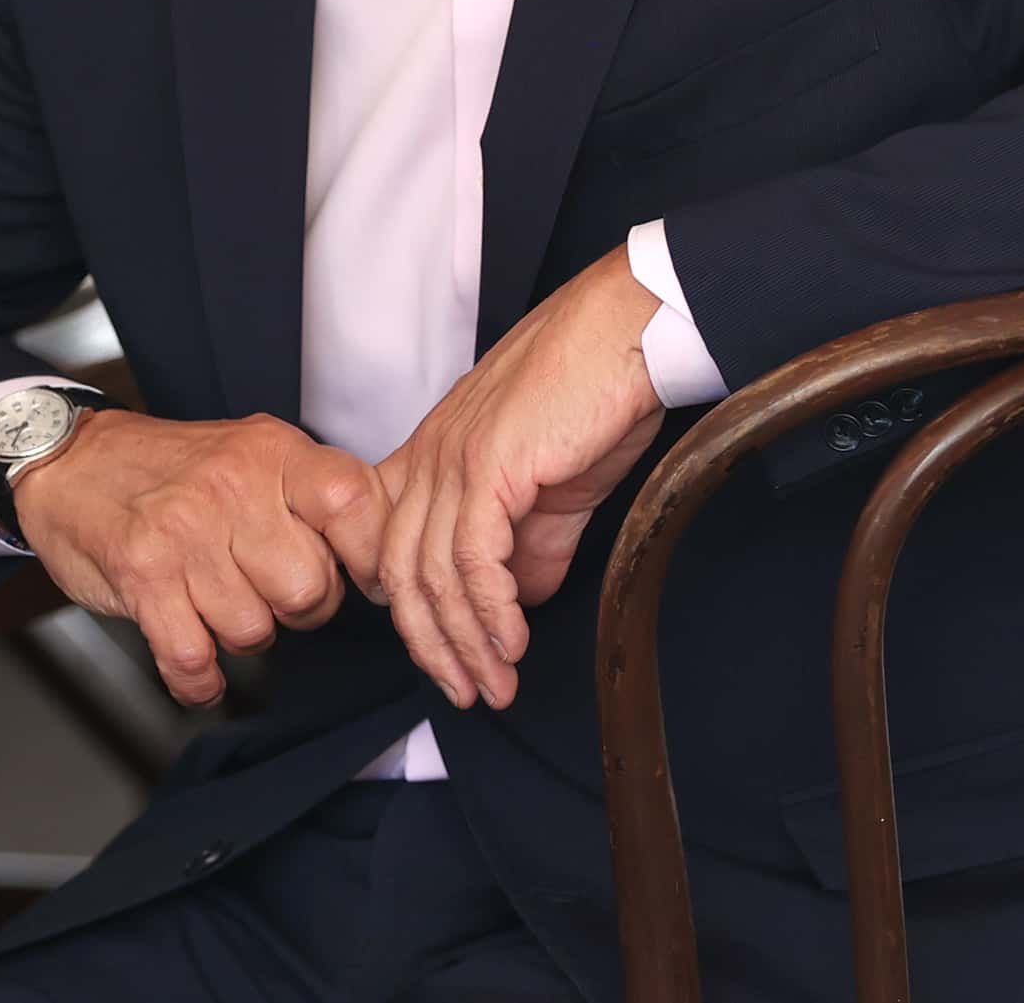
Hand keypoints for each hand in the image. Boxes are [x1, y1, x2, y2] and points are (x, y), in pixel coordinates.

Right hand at [7, 410, 389, 706]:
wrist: (72, 463)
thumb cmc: (176, 470)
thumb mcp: (254, 452)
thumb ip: (313, 494)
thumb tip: (379, 554)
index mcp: (273, 452)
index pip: (354, 503)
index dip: (370, 555)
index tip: (363, 579)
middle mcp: (233, 486)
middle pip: (309, 588)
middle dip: (299, 608)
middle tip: (272, 590)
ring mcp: (185, 533)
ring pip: (253, 631)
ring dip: (241, 634)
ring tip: (220, 603)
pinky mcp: (142, 577)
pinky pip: (194, 659)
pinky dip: (200, 681)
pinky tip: (199, 668)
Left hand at [374, 247, 667, 710]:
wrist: (629, 333)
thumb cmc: (598, 392)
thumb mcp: (558, 483)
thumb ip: (534, 541)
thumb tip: (519, 598)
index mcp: (436, 454)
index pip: (393, 547)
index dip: (413, 611)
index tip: (447, 658)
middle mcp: (430, 455)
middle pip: (400, 573)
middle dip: (433, 645)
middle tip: (467, 691)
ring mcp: (452, 458)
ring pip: (431, 575)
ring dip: (465, 641)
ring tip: (497, 683)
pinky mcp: (487, 464)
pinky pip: (471, 558)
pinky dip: (489, 610)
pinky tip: (512, 640)